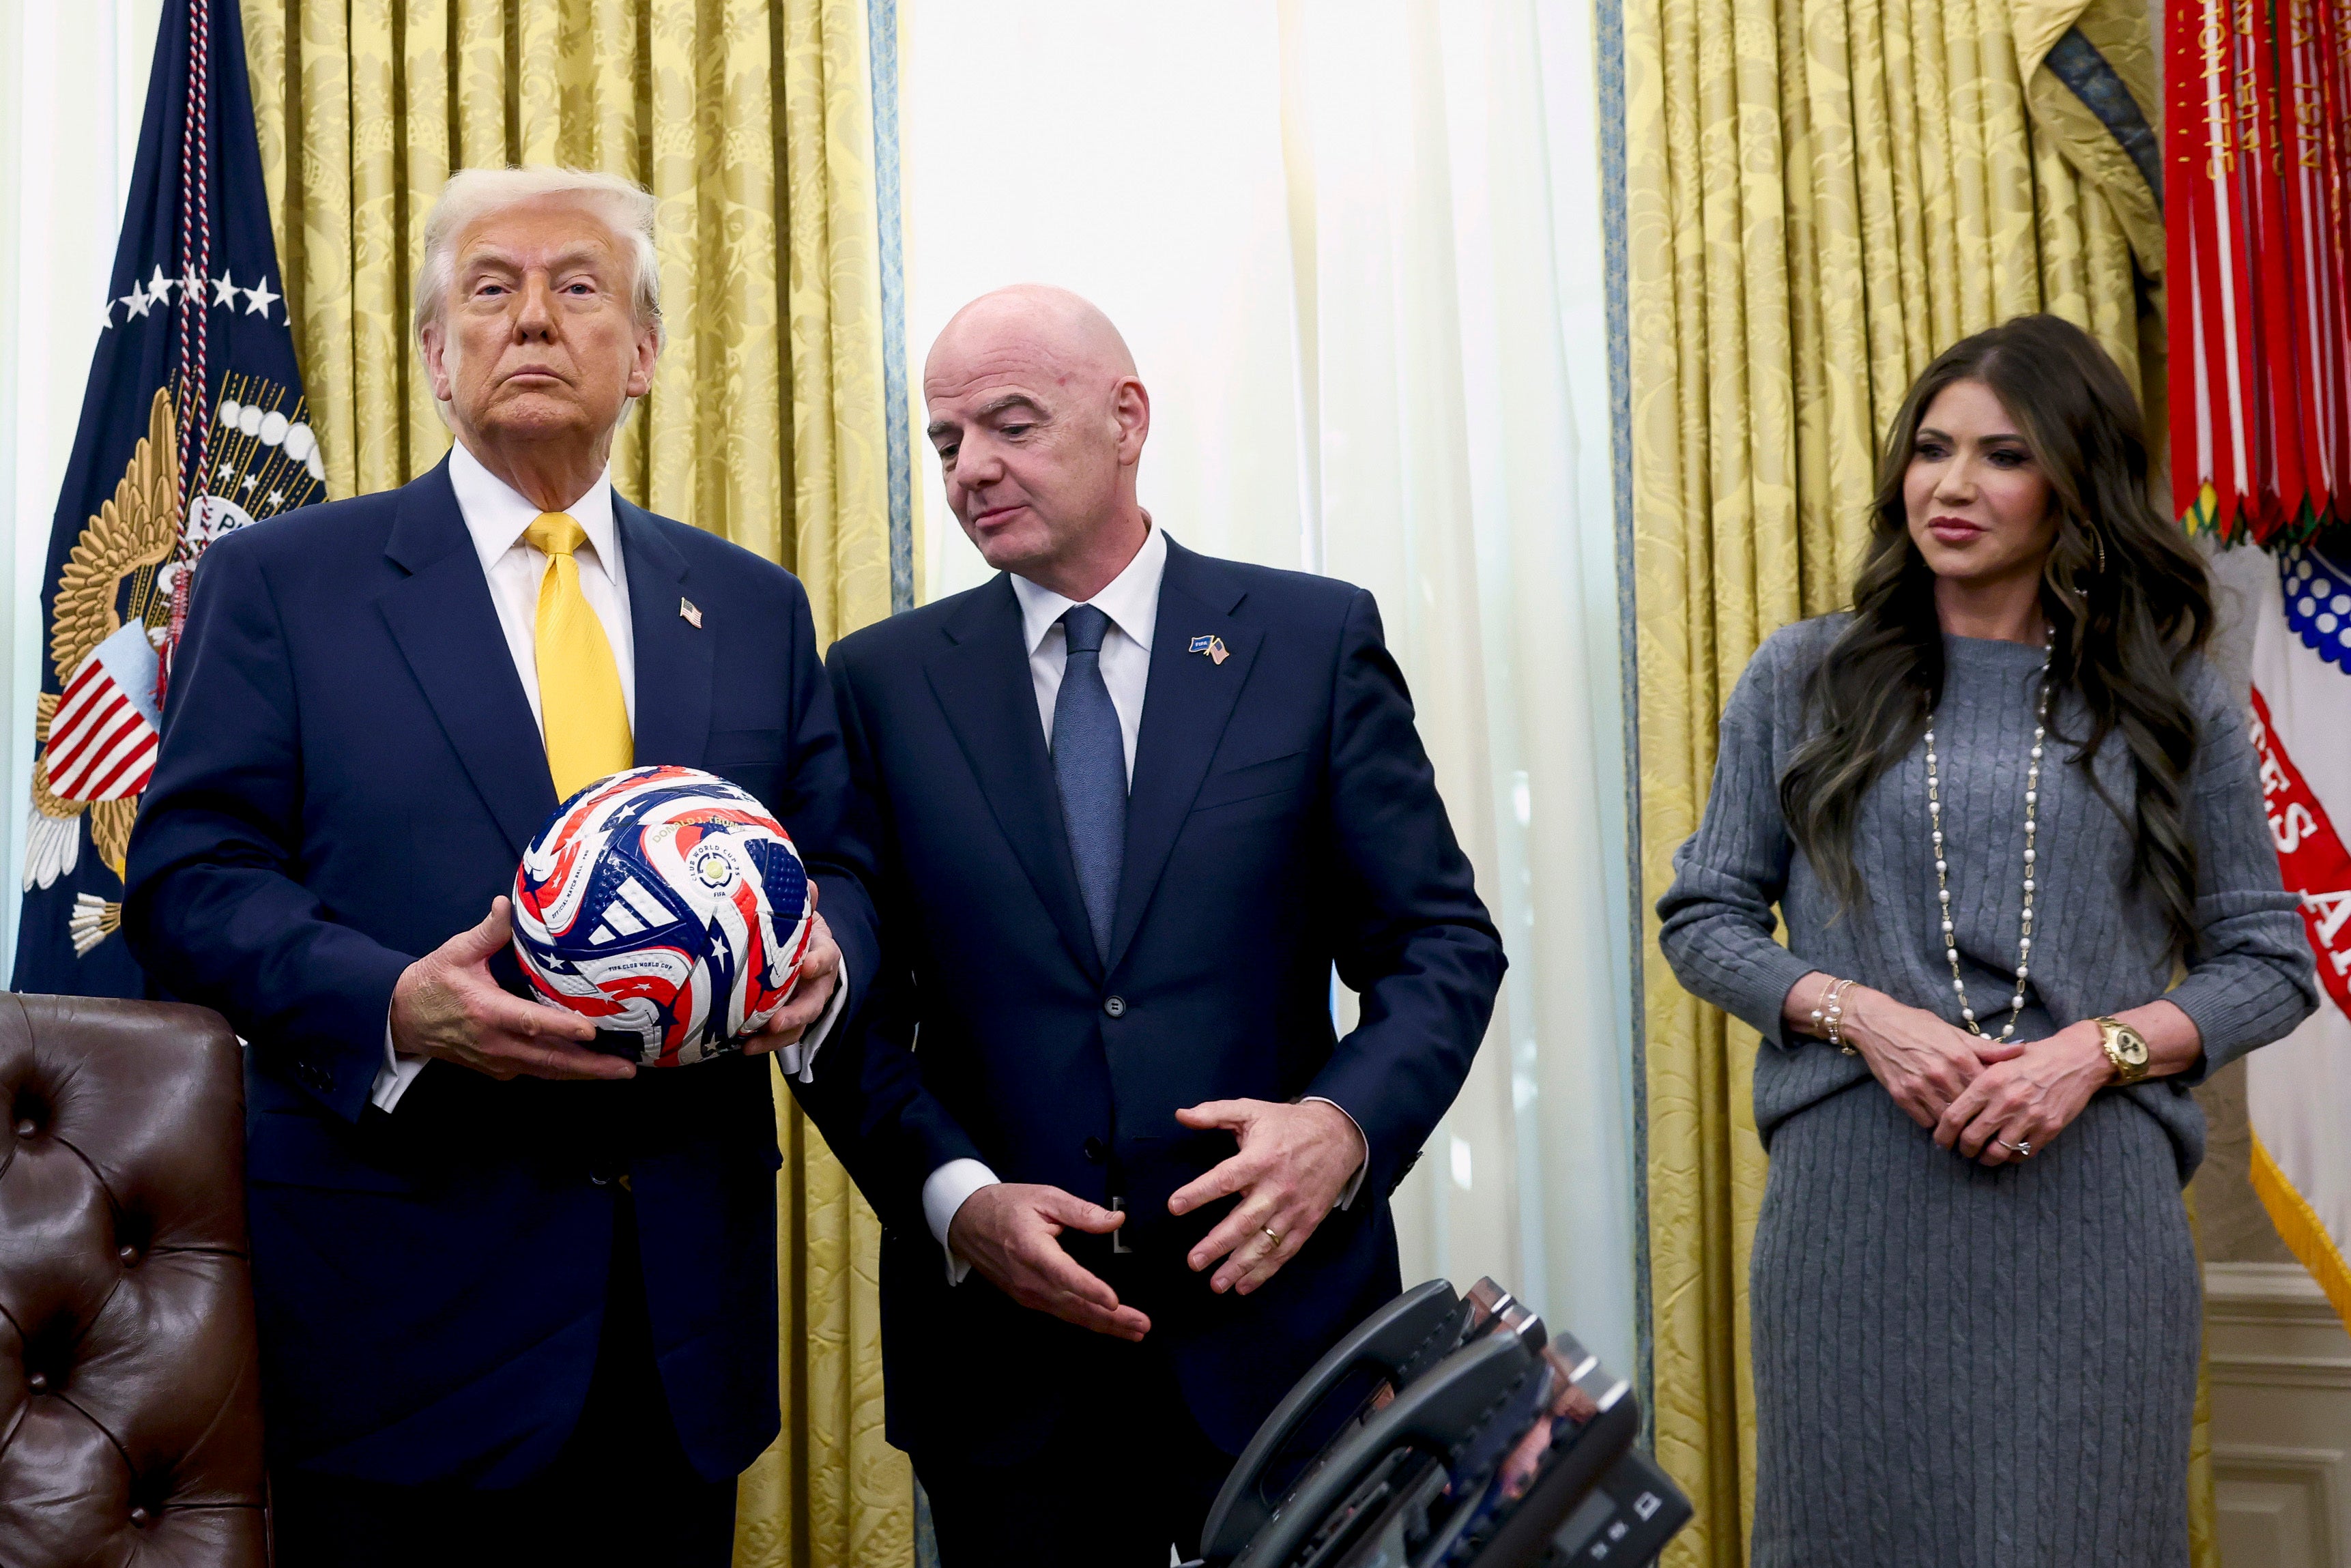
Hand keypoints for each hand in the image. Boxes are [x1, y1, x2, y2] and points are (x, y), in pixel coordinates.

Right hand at [390, 898, 633, 1081]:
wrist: (402, 1019)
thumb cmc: (432, 982)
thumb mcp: (456, 952)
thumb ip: (487, 931)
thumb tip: (508, 903)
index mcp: (486, 1012)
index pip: (530, 1023)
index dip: (560, 1028)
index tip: (591, 1030)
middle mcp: (496, 1043)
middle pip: (549, 1059)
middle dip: (590, 1066)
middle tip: (627, 1069)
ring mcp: (498, 1060)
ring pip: (546, 1071)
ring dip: (583, 1073)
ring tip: (620, 1071)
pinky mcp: (499, 1068)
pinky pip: (536, 1072)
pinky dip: (564, 1071)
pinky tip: (590, 1066)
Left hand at [746, 888, 838, 1053]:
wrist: (796, 948)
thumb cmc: (794, 929)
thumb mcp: (798, 913)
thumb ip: (800, 902)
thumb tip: (806, 885)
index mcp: (823, 952)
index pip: (828, 956)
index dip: (819, 962)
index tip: (805, 966)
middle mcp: (818, 983)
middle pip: (815, 1002)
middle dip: (797, 1013)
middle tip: (777, 1021)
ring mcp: (803, 1003)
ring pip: (798, 1025)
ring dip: (778, 1037)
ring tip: (753, 1044)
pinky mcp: (786, 1018)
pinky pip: (779, 1036)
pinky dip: (763, 1043)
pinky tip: (742, 1046)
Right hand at [946, 1183, 1151, 1340]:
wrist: (968, 1221)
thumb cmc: (1007, 1205)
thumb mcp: (1045, 1197)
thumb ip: (1081, 1211)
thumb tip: (1116, 1220)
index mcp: (1032, 1250)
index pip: (1065, 1275)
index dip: (1090, 1290)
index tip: (1114, 1301)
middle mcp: (1029, 1279)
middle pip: (1074, 1304)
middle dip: (1111, 1319)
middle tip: (1142, 1326)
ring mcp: (1026, 1293)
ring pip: (1070, 1314)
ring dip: (1103, 1326)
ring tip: (1134, 1332)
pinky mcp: (1026, 1298)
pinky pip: (1060, 1313)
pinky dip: (1085, 1321)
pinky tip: (1106, 1325)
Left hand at [1168, 1098, 1366, 1295]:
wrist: (1339, 1135)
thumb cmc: (1288, 1124)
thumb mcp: (1252, 1110)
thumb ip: (1215, 1113)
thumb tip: (1181, 1115)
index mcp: (1260, 1159)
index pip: (1225, 1179)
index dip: (1199, 1193)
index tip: (1174, 1207)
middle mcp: (1277, 1187)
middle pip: (1245, 1220)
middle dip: (1218, 1243)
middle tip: (1194, 1261)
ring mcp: (1294, 1209)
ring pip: (1264, 1243)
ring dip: (1240, 1266)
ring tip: (1216, 1284)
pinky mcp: (1307, 1223)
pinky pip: (1284, 1251)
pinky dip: (1265, 1271)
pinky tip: (1244, 1286)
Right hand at [1841, 986, 2021, 1128]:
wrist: (1875, 1024)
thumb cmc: (1918, 1025)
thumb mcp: (1954, 1032)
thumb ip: (1987, 1048)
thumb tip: (2022, 1051)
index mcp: (1959, 1057)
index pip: (1987, 1090)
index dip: (1994, 1100)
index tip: (1998, 1107)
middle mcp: (1940, 1073)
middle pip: (1969, 1108)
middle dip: (1976, 1116)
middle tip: (1984, 1124)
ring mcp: (1919, 1086)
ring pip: (1947, 1119)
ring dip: (1955, 1124)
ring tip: (1963, 1127)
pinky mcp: (1901, 1095)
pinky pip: (1925, 1121)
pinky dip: (1933, 1121)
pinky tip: (1938, 1117)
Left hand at [1935, 1024, 2113, 1165]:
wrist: (2077, 1060)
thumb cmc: (2035, 1058)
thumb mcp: (2000, 1059)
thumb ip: (1976, 1076)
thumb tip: (1950, 1093)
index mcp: (1989, 1082)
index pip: (1954, 1116)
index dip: (1943, 1133)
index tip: (1941, 1139)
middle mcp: (2006, 1102)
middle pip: (1971, 1139)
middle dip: (1963, 1149)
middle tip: (1962, 1148)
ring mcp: (2028, 1117)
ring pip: (1995, 1153)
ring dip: (1985, 1158)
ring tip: (1983, 1155)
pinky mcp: (2048, 1129)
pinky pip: (2022, 1154)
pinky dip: (2011, 1157)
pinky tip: (2007, 1150)